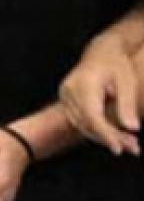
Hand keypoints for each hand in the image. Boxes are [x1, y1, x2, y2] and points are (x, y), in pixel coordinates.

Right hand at [59, 38, 140, 155]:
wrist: (101, 52)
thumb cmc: (116, 65)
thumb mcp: (127, 82)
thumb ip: (127, 105)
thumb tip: (133, 128)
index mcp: (84, 84)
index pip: (92, 116)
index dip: (105, 134)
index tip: (119, 148)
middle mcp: (70, 91)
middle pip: (87, 123)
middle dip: (110, 138)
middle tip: (134, 148)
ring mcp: (65, 96)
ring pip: (83, 125)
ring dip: (105, 137)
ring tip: (129, 143)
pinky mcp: (67, 101)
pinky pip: (80, 120)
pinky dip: (97, 130)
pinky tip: (115, 135)